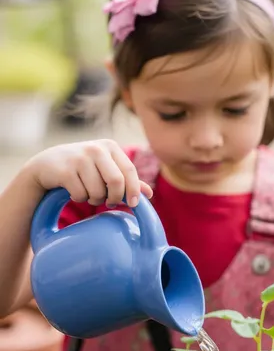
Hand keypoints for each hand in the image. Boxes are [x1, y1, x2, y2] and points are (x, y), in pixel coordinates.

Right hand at [24, 140, 152, 206]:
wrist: (47, 165)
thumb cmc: (83, 168)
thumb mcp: (106, 168)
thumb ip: (127, 179)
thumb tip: (149, 194)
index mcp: (110, 146)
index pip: (130, 170)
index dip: (134, 190)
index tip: (133, 204)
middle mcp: (95, 149)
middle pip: (116, 182)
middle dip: (114, 198)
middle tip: (109, 202)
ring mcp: (79, 158)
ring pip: (97, 191)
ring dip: (95, 199)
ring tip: (89, 193)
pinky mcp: (65, 170)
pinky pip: (80, 195)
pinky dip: (80, 199)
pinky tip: (75, 191)